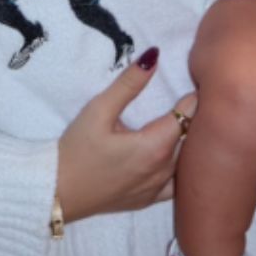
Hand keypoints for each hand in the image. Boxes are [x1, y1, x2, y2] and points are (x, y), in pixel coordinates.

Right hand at [55, 48, 192, 222]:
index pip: (189, 114)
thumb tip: (154, 57)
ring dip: (189, 143)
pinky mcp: (151, 199)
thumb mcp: (98, 111)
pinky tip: (173, 160)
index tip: (196, 85)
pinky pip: (178, 183)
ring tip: (185, 126)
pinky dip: (180, 169)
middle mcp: (166, 168)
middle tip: (192, 100)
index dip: (195, 98)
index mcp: (156, 145)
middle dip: (194, 118)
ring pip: (187, 161)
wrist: (59, 191)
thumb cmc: (76, 149)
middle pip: (192, 138)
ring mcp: (160, 187)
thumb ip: (128, 84)